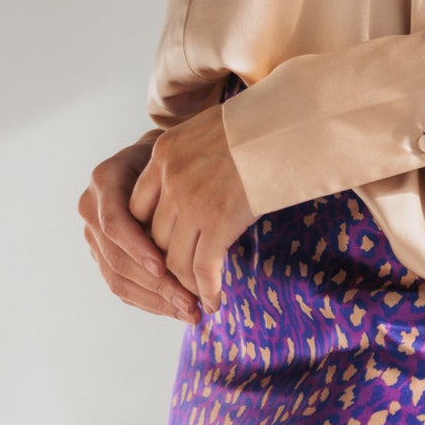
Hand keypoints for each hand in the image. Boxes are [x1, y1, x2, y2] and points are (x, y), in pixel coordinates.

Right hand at [78, 137, 203, 324]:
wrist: (156, 159)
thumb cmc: (172, 159)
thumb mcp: (172, 163)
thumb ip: (171, 191)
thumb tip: (192, 235)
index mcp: (104, 180)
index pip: (114, 222)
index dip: (137, 247)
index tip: (165, 267)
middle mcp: (91, 208)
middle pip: (116, 257)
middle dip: (155, 285)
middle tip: (190, 303)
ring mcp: (93, 235)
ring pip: (117, 278)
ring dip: (155, 300)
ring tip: (191, 312)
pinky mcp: (102, 254)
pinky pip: (121, 285)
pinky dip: (150, 301)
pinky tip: (177, 309)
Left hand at [128, 100, 256, 314]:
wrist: (287, 124)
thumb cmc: (259, 125)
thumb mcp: (208, 128)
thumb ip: (190, 155)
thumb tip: (196, 178)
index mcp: (163, 153)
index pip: (137, 207)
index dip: (148, 236)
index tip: (162, 251)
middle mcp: (169, 179)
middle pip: (153, 238)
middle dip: (165, 266)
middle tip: (179, 284)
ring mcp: (191, 201)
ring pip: (174, 259)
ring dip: (185, 285)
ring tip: (197, 299)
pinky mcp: (218, 221)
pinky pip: (203, 268)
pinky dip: (207, 290)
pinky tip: (214, 301)